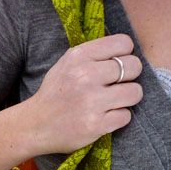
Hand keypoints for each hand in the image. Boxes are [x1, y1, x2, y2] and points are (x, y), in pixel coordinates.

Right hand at [22, 33, 142, 155]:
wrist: (34, 126)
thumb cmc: (55, 94)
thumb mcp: (66, 64)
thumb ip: (92, 55)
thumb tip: (126, 51)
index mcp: (78, 56)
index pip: (124, 44)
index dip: (125, 54)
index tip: (117, 65)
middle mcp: (85, 76)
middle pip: (134, 67)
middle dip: (130, 76)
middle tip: (118, 85)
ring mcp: (91, 101)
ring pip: (135, 92)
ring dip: (128, 98)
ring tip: (114, 101)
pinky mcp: (96, 125)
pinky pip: (126, 116)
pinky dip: (119, 117)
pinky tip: (105, 117)